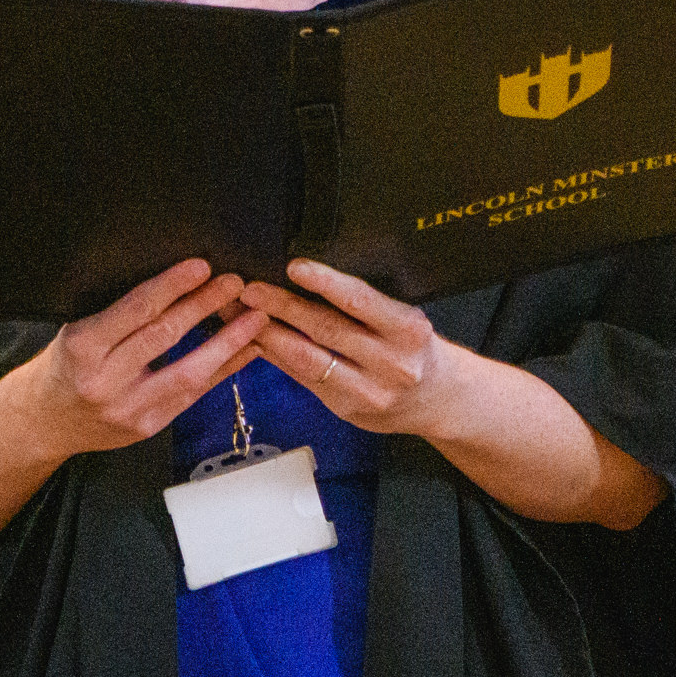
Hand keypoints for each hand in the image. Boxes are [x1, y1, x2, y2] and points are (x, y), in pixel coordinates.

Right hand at [14, 258, 262, 459]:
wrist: (45, 421)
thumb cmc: (64, 364)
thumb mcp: (77, 328)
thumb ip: (120, 312)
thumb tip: (176, 281)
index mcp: (83, 347)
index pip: (137, 310)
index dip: (173, 286)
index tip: (202, 266)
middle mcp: (105, 381)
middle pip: (165, 337)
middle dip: (205, 306)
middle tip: (234, 283)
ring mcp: (128, 409)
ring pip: (188, 373)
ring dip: (227, 343)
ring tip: (255, 318)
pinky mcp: (147, 428)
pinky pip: (192, 396)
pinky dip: (221, 371)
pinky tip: (245, 352)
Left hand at [243, 260, 454, 435]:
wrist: (438, 399)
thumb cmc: (413, 347)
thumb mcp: (402, 319)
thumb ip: (362, 305)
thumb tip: (303, 275)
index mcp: (407, 330)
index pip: (361, 301)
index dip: (326, 283)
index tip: (295, 267)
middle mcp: (390, 363)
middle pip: (326, 330)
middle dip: (281, 307)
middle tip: (248, 289)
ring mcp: (367, 391)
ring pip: (308, 359)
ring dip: (267, 334)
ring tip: (238, 314)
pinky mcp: (347, 409)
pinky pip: (304, 378)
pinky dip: (276, 357)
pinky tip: (254, 341)